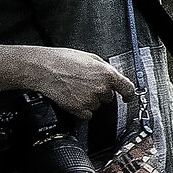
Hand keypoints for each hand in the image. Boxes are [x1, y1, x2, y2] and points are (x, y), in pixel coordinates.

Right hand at [24, 48, 139, 118]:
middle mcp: (101, 88)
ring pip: (97, 105)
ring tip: (75, 88)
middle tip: (85, 83)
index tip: (127, 97)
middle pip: (109, 97)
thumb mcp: (90, 58)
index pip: (128, 89)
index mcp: (107, 74)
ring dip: (89, 100)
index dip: (129, 94)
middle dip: (100, 92)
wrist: (43, 69)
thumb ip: (105, 69)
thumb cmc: (63, 60)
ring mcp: (90, 100)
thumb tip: (112, 77)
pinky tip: (73, 98)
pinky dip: (82, 110)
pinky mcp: (78, 109)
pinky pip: (87, 114)